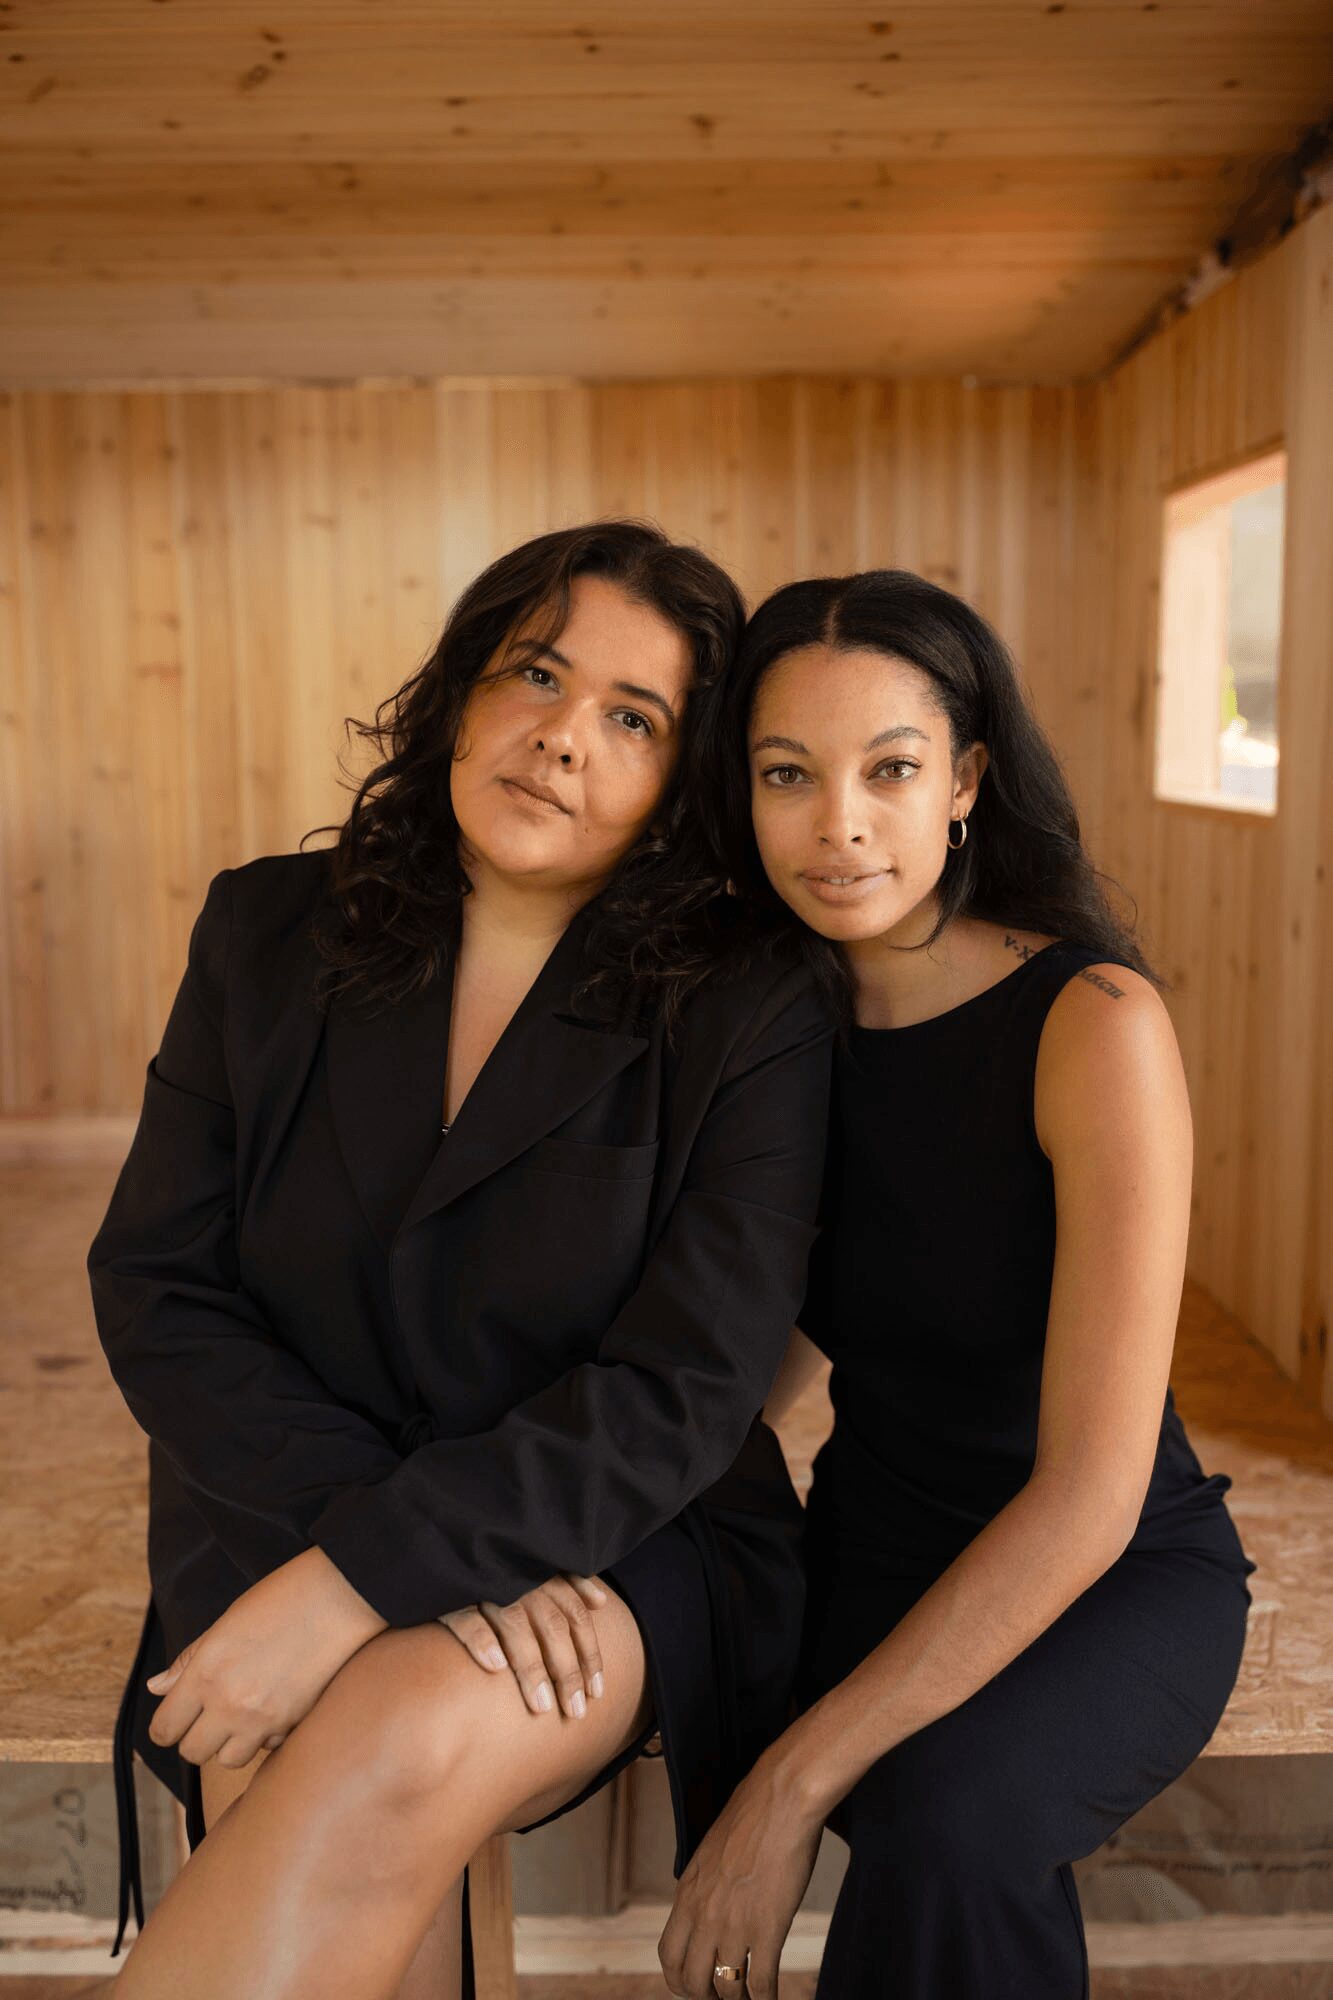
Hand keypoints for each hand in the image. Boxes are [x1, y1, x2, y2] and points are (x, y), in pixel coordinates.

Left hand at [144, 1546, 386, 1767]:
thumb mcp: (226, 1623)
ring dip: (231, 1742)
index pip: (165, 1728)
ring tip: (245, 1713)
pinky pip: (267, 1748)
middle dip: (197, 1737)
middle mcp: (229, 1703)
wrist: (342, 1596)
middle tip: (211, 1714)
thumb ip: (189, 1661)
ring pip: (228, 1760)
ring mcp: (263, 1719)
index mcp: (205, 1673)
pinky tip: (275, 1708)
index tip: (175, 1719)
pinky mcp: (294, 1725)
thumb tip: (157, 1688)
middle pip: (192, 1752)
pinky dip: (267, 1737)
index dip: (166, 1726)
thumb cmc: (282, 1598)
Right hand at [439, 1572, 609, 1718]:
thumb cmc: (497, 1565)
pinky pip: (467, 1618)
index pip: (574, 1615)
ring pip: (516, 1627)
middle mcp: (519, 1578)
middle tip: (575, 1712)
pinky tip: (495, 1668)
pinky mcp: (449, 1595)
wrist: (444, 1545)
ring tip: (542, 1706)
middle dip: (568, 1671)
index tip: (597, 1693)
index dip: (589, 1654)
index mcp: (542, 1572)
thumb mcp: (535, 1567)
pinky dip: (483, 1640)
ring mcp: (484, 1585)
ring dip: (532, 1668)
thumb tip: (600, 1602)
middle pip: (553, 1627)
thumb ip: (568, 1582)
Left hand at [657, 1749, 823, 1999]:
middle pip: (691, 1980)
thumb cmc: (753, 1814)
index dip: (679, 1980)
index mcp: (688, 1892)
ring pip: (726, 1987)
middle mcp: (704, 1913)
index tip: (694, 1987)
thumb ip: (706, 1883)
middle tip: (723, 1999)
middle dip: (706, 1998)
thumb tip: (710, 1902)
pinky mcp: (767, 1928)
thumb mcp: (711, 1850)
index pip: (668, 1954)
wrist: (782, 1797)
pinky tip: (771, 1999)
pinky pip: (760, 1983)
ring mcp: (734, 1923)